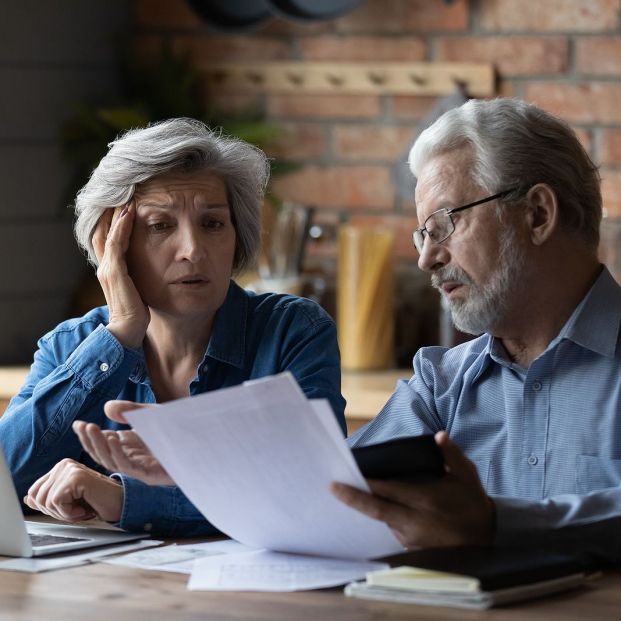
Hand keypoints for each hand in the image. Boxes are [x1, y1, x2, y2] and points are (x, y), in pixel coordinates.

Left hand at [23, 459, 123, 522]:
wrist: (121, 504)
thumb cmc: (98, 503)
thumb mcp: (69, 503)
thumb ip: (49, 498)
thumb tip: (28, 499)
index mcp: (61, 468)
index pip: (35, 491)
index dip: (48, 507)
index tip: (68, 508)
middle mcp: (64, 465)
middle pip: (38, 497)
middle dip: (55, 512)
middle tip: (76, 510)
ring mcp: (70, 469)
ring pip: (46, 501)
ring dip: (64, 514)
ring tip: (81, 509)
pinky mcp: (76, 477)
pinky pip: (57, 502)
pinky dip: (69, 513)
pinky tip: (84, 509)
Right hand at [72, 401, 173, 485]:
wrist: (206, 439)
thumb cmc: (180, 428)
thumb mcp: (152, 414)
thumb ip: (131, 410)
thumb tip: (107, 407)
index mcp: (132, 447)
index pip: (103, 445)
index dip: (89, 436)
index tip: (78, 424)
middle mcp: (134, 459)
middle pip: (104, 455)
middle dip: (90, 441)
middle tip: (83, 426)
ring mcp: (142, 468)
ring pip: (113, 462)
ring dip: (100, 446)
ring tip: (91, 429)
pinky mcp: (152, 474)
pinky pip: (129, 467)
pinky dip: (117, 454)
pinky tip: (111, 439)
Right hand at [92, 204, 149, 348]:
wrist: (127, 332)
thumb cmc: (136, 313)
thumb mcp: (138, 288)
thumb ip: (139, 276)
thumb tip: (153, 264)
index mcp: (110, 269)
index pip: (107, 236)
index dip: (113, 218)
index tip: (125, 201)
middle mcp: (105, 266)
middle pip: (102, 229)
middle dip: (111, 210)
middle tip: (123, 190)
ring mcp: (107, 269)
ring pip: (107, 232)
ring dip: (117, 212)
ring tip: (127, 194)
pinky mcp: (114, 273)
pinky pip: (116, 244)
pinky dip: (121, 227)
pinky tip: (129, 213)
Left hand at [331, 432, 495, 547]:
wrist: (488, 537)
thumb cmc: (473, 503)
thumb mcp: (466, 475)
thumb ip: (451, 454)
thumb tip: (439, 436)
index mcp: (425, 499)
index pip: (387, 491)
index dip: (366, 484)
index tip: (348, 475)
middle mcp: (415, 521)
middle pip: (376, 510)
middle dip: (352, 498)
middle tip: (332, 488)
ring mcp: (412, 537)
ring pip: (382, 521)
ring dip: (367, 509)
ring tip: (349, 493)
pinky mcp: (412, 548)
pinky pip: (392, 531)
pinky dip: (382, 519)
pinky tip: (373, 509)